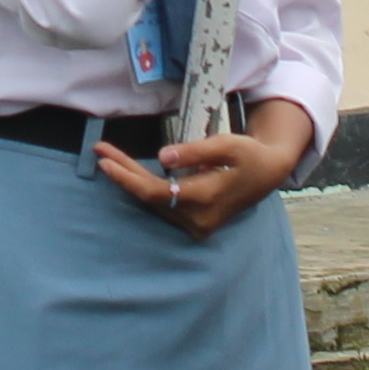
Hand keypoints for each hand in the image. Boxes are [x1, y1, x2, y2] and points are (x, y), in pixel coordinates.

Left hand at [94, 98, 310, 240]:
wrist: (268, 173)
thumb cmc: (248, 155)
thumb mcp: (226, 145)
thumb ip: (195, 151)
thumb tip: (163, 157)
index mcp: (206, 198)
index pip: (157, 192)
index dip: (129, 178)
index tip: (106, 160)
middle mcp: (198, 218)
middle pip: (150, 197)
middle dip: (124, 175)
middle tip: (100, 153)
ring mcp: (196, 224)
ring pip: (155, 201)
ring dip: (132, 180)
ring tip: (109, 157)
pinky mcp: (195, 222)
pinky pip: (163, 204)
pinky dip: (145, 187)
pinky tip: (129, 172)